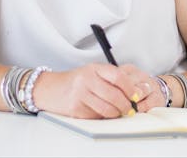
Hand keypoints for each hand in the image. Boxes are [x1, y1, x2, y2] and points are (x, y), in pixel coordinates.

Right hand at [32, 63, 155, 118]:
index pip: (118, 77)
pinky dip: (103, 117)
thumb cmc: (76, 80)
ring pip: (106, 108)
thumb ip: (111, 78)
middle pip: (114, 95)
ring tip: (118, 112)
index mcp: (94, 68)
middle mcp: (87, 80)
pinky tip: (103, 113)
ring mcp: (80, 94)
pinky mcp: (75, 108)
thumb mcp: (93, 72)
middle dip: (125, 104)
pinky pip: (95, 116)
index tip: (135, 95)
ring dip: (116, 113)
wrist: (50, 88)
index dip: (130, 88)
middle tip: (130, 108)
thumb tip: (133, 91)